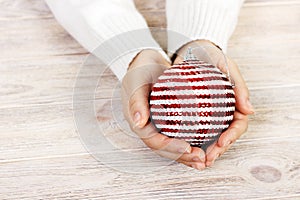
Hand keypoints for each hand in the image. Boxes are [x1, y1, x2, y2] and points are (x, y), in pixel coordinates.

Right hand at [122, 49, 205, 169]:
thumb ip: (136, 102)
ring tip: (205, 159)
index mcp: (139, 122)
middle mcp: (149, 127)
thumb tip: (138, 122)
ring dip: (188, 155)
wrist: (146, 64)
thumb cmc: (139, 72)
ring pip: (173, 145)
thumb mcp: (136, 82)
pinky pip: (180, 134)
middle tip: (201, 159)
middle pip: (165, 149)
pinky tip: (206, 145)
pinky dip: (192, 141)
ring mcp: (159, 125)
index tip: (188, 148)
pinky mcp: (169, 120)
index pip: (154, 141)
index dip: (170, 148)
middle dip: (183, 157)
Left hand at [173, 40, 253, 166]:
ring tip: (197, 160)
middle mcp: (222, 111)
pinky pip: (195, 129)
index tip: (221, 142)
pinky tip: (185, 148)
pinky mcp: (193, 113)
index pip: (238, 124)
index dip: (232, 136)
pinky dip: (191, 140)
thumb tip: (250, 111)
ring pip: (210, 136)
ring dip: (205, 150)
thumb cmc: (211, 56)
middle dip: (218, 149)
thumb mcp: (227, 66)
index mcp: (234, 103)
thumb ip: (239, 86)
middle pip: (225, 135)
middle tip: (207, 158)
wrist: (191, 50)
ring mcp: (208, 113)